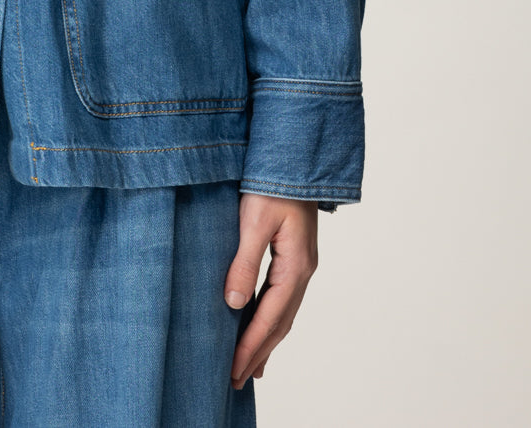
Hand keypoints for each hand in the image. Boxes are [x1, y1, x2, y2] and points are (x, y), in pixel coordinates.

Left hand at [223, 192, 318, 388]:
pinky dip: (271, 319)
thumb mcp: (254, 220)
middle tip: (237, 381)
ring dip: (267, 341)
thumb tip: (234, 304)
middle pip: (281, 322)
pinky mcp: (295, 255)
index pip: (270, 317)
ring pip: (284, 312)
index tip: (233, 370)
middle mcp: (303, 270)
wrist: (295, 155)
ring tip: (251, 367)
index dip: (251, 346)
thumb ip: (245, 262)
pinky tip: (262, 325)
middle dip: (259, 353)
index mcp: (296, 265)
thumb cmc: (273, 182)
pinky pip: (283, 297)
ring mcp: (302, 263)